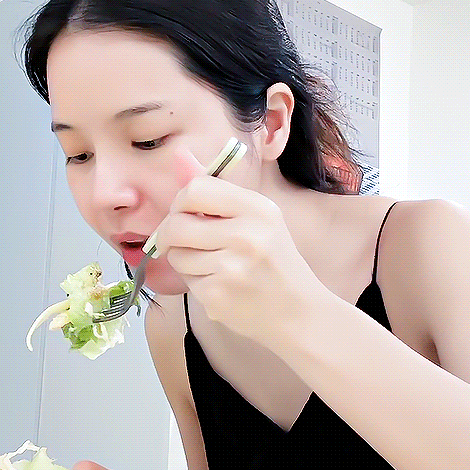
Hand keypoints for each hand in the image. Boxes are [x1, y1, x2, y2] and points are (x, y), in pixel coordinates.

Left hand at [154, 147, 325, 345]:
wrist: (298, 313)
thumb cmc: (274, 262)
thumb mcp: (256, 219)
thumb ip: (216, 190)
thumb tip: (178, 156)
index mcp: (258, 209)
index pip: (196, 189)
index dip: (181, 202)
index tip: (186, 214)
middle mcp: (247, 235)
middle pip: (177, 223)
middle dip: (171, 235)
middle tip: (185, 243)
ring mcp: (232, 268)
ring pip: (177, 254)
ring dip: (186, 261)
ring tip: (214, 268)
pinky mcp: (218, 296)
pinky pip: (186, 281)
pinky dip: (196, 284)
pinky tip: (221, 287)